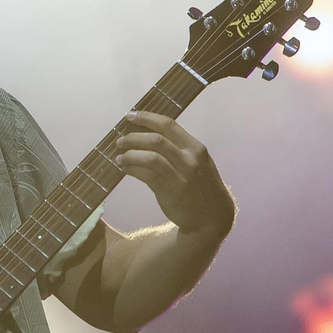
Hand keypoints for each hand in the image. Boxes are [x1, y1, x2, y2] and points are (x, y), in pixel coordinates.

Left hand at [112, 112, 235, 239]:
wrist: (212, 216)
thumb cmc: (200, 185)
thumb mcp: (198, 162)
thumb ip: (178, 148)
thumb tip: (146, 133)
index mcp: (195, 148)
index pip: (168, 125)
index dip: (146, 118)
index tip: (129, 115)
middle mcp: (189, 159)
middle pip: (155, 140)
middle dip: (133, 138)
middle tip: (119, 141)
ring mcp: (180, 176)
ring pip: (149, 157)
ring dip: (130, 155)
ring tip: (119, 157)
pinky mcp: (170, 192)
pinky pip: (146, 175)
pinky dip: (132, 169)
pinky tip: (125, 169)